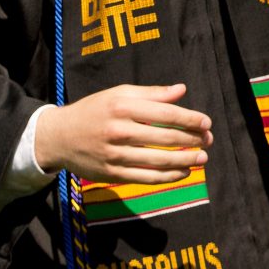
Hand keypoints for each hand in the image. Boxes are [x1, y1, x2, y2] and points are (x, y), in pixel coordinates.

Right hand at [34, 83, 213, 184]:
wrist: (59, 136)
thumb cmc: (94, 111)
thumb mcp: (118, 94)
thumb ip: (151, 94)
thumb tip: (181, 90)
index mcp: (122, 106)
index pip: (165, 114)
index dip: (190, 119)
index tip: (206, 122)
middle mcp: (118, 130)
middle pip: (165, 138)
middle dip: (192, 140)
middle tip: (209, 140)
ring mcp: (115, 155)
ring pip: (158, 161)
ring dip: (185, 161)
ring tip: (202, 158)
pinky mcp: (112, 174)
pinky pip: (146, 178)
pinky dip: (168, 176)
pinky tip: (182, 172)